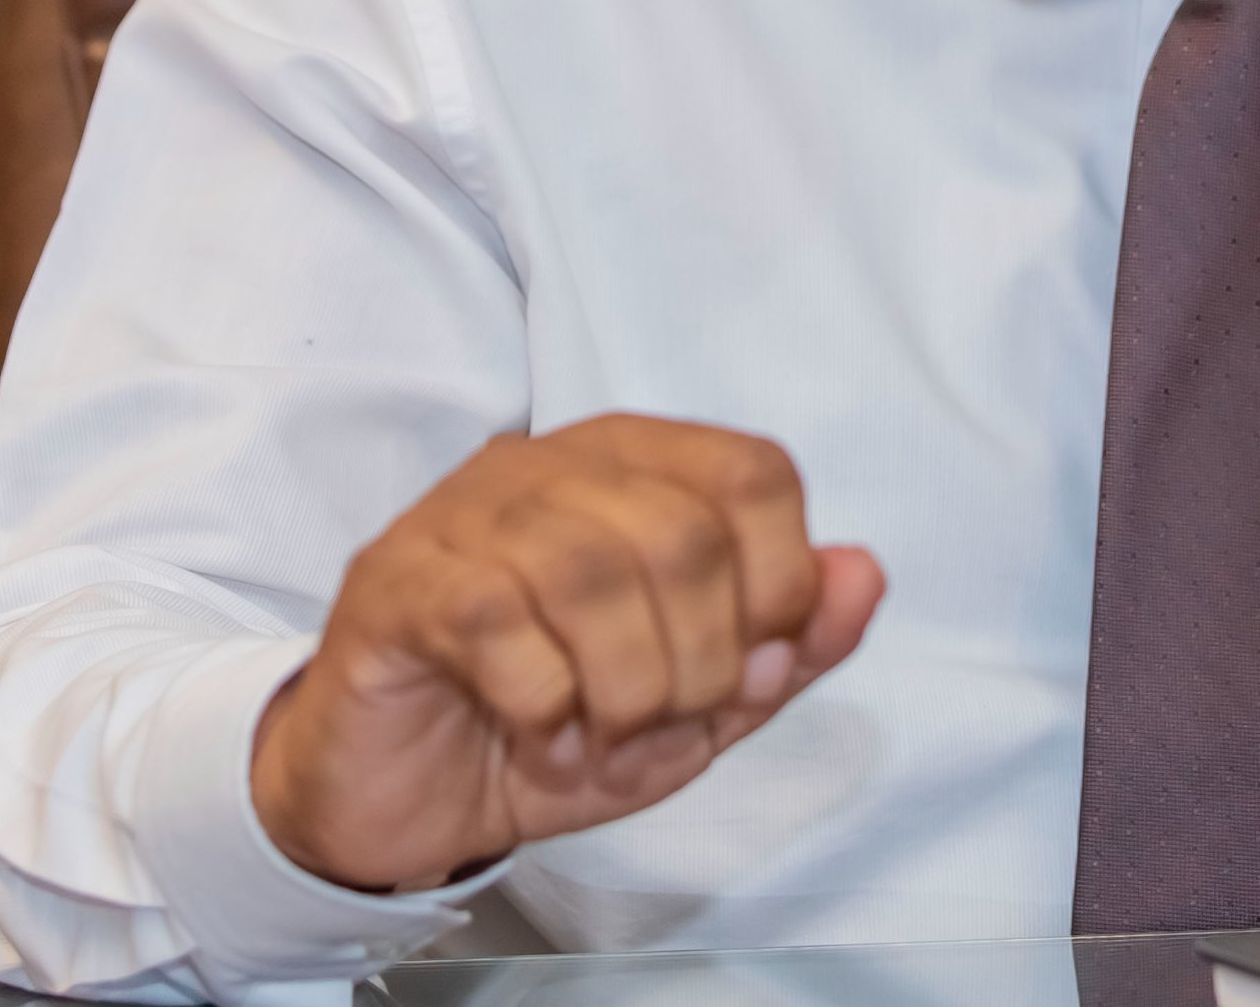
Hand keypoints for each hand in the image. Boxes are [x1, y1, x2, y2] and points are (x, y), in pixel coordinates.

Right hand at [248, 413, 885, 891]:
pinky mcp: (396, 584)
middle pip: (681, 533)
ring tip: (603, 736)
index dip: (779, 584)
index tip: (752, 670)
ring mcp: (463, 516)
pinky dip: (544, 706)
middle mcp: (549, 465)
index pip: (753, 473)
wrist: (404, 796)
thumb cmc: (556, 723)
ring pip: (589, 572)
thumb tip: (863, 576)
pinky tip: (541, 739)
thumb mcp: (699, 703)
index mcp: (634, 464)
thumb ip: (787, 644)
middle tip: (666, 721)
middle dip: (702, 661)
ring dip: (624, 689)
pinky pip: (496, 623)